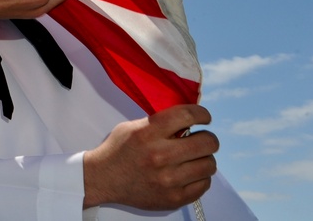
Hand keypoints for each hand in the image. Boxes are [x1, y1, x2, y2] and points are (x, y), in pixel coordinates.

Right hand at [83, 104, 218, 209]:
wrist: (103, 179)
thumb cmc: (119, 150)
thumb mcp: (133, 127)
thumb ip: (159, 122)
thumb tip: (189, 121)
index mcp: (148, 133)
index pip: (187, 116)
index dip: (202, 114)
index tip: (204, 117)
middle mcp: (160, 156)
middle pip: (207, 142)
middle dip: (208, 138)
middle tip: (201, 139)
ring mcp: (168, 180)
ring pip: (209, 164)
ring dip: (204, 158)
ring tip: (194, 157)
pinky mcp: (174, 198)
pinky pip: (204, 184)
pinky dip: (200, 176)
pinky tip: (189, 172)